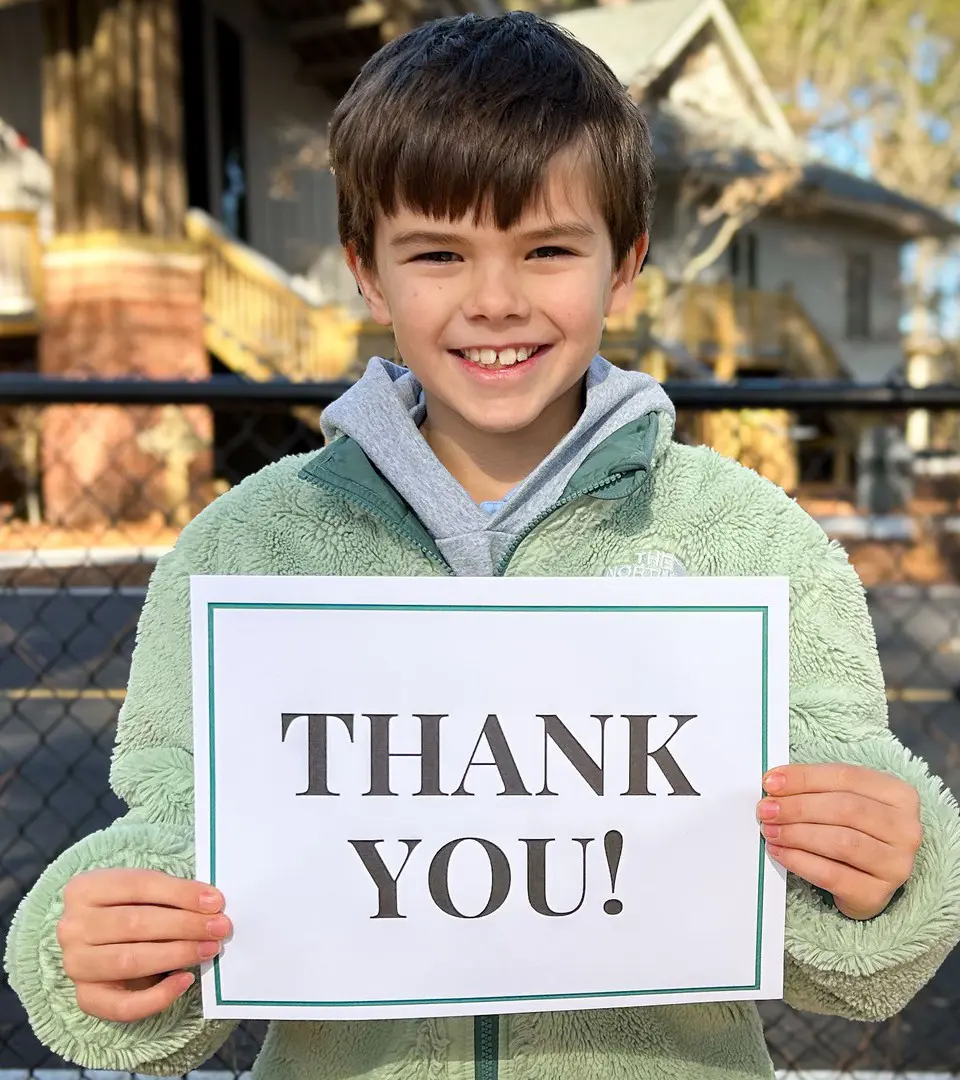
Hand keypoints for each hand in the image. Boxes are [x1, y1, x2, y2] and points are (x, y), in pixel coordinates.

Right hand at [57, 868, 231, 1021]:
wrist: (100, 938)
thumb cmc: (129, 907)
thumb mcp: (143, 891)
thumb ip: (170, 895)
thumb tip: (212, 905)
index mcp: (85, 888)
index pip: (139, 885)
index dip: (180, 893)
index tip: (215, 901)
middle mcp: (73, 927)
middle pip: (134, 923)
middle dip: (184, 925)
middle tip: (220, 927)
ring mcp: (75, 964)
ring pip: (129, 961)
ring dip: (177, 955)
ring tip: (209, 949)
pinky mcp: (85, 997)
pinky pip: (122, 1005)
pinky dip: (158, 996)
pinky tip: (185, 980)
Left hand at [757, 763, 922, 919]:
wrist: (867, 880)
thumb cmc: (853, 830)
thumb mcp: (843, 801)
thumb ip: (816, 788)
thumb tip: (773, 784)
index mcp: (899, 795)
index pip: (846, 777)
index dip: (804, 777)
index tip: (770, 782)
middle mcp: (905, 829)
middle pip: (845, 809)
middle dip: (798, 807)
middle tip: (766, 809)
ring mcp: (896, 864)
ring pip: (841, 841)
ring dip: (797, 834)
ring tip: (770, 830)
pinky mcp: (878, 894)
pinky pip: (832, 875)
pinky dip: (800, 861)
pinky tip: (780, 852)